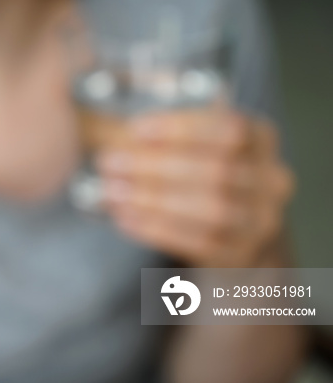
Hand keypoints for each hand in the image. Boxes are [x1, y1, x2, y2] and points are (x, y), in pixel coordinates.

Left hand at [93, 109, 292, 266]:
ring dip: (153, 200)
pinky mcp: (242, 254)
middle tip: (110, 163)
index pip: (230, 128)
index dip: (180, 128)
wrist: (229, 232)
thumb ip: (159, 137)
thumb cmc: (196, 173)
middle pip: (217, 170)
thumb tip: (113, 136)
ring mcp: (262, 220)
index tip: (134, 130)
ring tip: (112, 192)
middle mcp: (272, 179)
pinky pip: (199, 243)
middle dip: (156, 166)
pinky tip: (124, 217)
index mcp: (261, 139)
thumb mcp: (188, 144)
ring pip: (211, 209)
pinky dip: (156, 229)